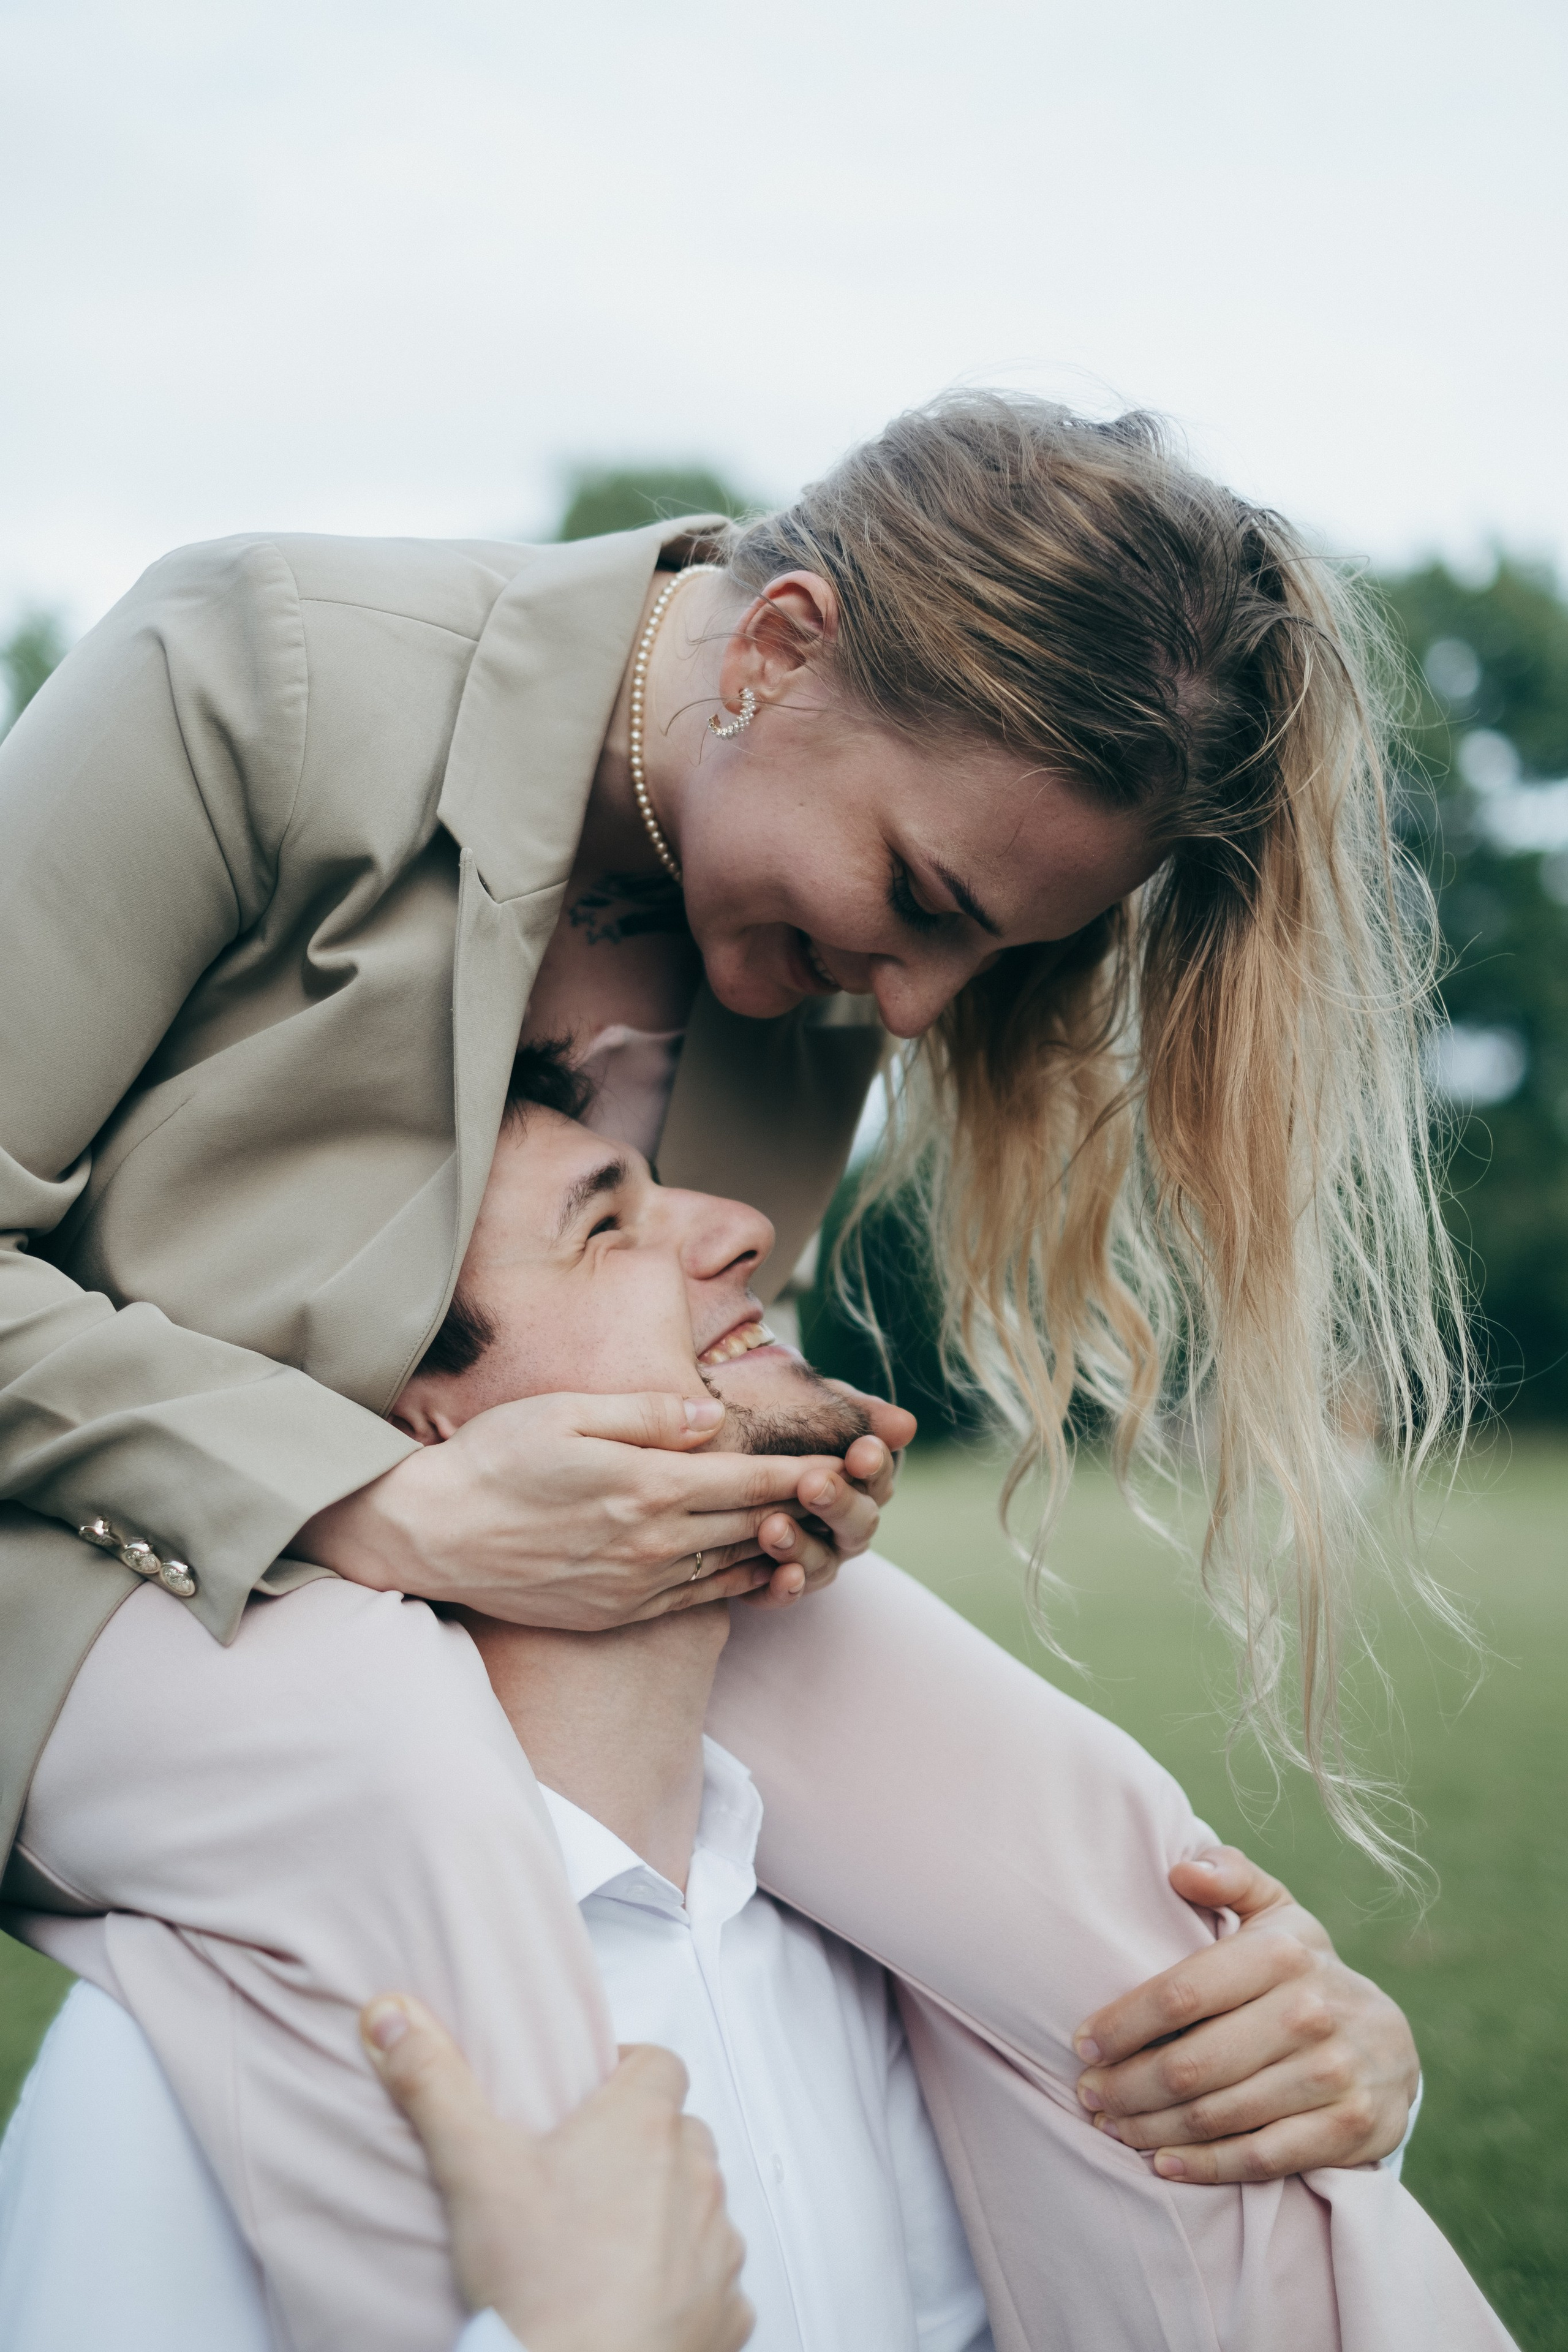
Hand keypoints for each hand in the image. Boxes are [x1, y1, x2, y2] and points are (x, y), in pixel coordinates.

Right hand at [295, 1390, 859, 1627]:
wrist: (430, 1535)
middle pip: (755, 1527)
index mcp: (645, 1488)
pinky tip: (761, 1567)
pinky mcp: (619, 1614)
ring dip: (782, 1549)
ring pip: (735, 1568)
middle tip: (856, 1491)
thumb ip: (645, 1414)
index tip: (849, 1457)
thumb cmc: (493, 1460)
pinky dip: (740, 1583)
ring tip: (824, 1528)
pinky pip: (700, 1600)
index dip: (805, 1470)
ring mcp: (636, 1587)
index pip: (750, 1481)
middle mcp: (652, 1545)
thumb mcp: (564, 1413)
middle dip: (810, 1509)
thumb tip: (713, 1417)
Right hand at [361, 1994, 752, 2351]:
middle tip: (587, 2178)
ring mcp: (717, 2249)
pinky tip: (640, 2301)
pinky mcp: (728, 2313)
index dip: (626, 2073)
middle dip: (646, 2146)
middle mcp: (695, 2180)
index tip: (589, 2098)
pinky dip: (688, 2287)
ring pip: (703, 2207)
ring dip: (670, 2215)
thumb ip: (432, 2081)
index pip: (659, 2063)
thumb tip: (391, 2017)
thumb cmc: (535, 2284)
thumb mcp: (471, 2167)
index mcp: (643, 2128)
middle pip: (682, 2134)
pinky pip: (719, 2283)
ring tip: (608, 2244)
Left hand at [742, 1389, 915, 1610]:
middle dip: (838, 1503)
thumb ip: (853, 1413)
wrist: (720, 1442)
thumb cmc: (772, 1417)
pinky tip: (779, 1577)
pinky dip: (785, 1589)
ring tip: (773, 1528)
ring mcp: (815, 1556)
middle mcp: (844, 1523)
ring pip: (823, 1563)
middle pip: (858, 1522)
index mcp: (859, 1479)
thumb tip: (906, 1426)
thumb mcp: (808, 1403)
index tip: (861, 1453)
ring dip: (803, 1547)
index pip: (878, 1474)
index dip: (875, 1464)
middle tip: (813, 1485)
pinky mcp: (776, 1582)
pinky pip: (785, 1594)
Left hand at [1072, 1846, 1420, 2181]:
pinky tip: (1163, 2163)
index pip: (1181, 1994)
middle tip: (1089, 2094)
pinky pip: (1260, 2156)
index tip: (1081, 2042)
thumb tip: (1179, 1869)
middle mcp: (1308, 2013)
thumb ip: (1229, 1876)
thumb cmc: (1304, 1971)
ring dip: (1152, 2129)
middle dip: (1126, 2086)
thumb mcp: (1276, 1912)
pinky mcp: (1347, 2128)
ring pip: (1217, 2114)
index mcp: (1280, 1954)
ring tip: (1112, 2126)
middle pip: (1191, 2064)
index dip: (1122, 2023)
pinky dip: (1205, 2165)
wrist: (1391, 2044)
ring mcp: (1331, 2074)